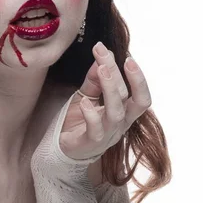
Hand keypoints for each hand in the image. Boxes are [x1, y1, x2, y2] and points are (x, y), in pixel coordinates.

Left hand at [59, 42, 151, 160]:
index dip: (137, 77)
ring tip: (101, 69)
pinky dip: (91, 114)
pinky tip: (84, 102)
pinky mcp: (91, 143)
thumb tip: (102, 55)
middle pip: (128, 99)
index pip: (139, 95)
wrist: (63, 148)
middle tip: (106, 54)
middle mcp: (120, 124)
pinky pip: (95, 130)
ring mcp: (107, 134)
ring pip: (115, 113)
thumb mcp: (87, 95)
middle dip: (120, 74)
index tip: (126, 56)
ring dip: (110, 88)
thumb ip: (95, 79)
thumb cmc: (80, 120)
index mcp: (124, 112)